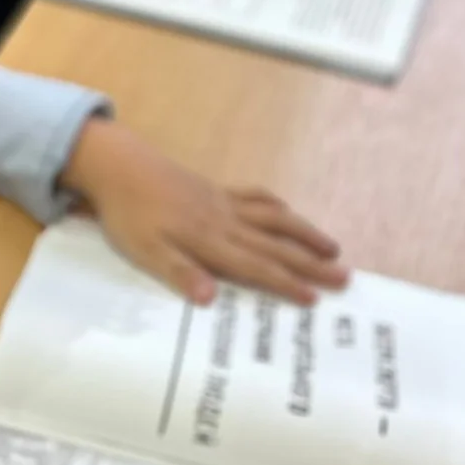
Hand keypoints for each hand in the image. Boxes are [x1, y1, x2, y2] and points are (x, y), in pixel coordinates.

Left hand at [61, 119, 347, 305]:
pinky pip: (255, 197)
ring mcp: (222, 202)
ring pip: (273, 218)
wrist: (118, 165)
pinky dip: (276, 206)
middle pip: (275, 244)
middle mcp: (224, 221)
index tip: (315, 299)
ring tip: (332, 248)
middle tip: (346, 277)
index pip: (255, 266)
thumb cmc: (127, 213)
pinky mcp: (214, 189)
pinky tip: (286, 212)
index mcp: (208, 240)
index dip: (286, 284)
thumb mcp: (143, 249)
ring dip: (304, 233)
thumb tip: (210, 299)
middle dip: (310, 263)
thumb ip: (178, 272)